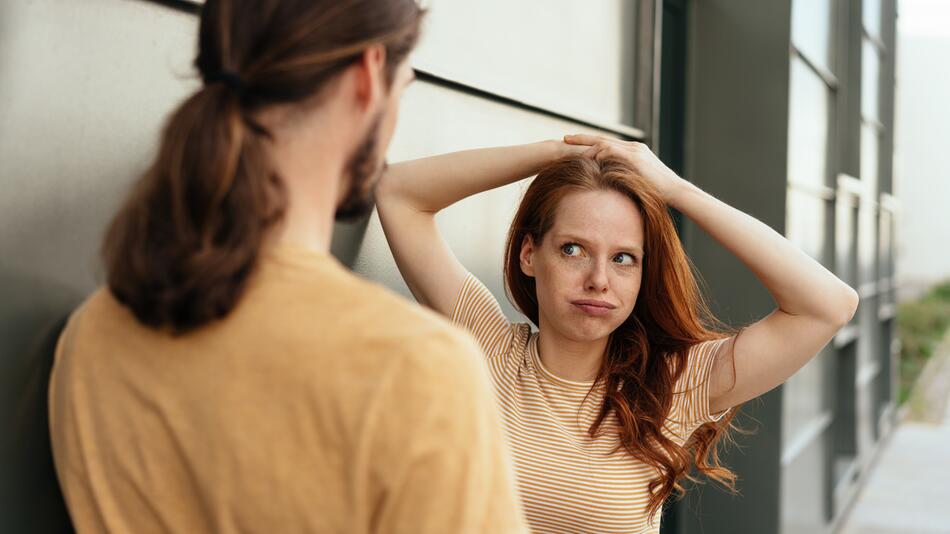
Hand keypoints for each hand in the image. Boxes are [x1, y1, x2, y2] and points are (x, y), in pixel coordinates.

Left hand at [563, 133, 685, 203]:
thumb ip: (625, 180)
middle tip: (565, 138)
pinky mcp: (635, 157)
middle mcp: (634, 147)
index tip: (574, 144)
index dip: (590, 143)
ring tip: (571, 150)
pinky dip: (598, 153)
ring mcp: (635, 150)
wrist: (675, 191)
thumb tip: (610, 188)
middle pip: (603, 139)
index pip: (608, 144)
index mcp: (634, 152)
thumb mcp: (638, 184)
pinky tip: (586, 158)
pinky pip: (612, 151)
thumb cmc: (658, 192)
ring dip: (587, 146)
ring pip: (605, 143)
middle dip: (582, 138)